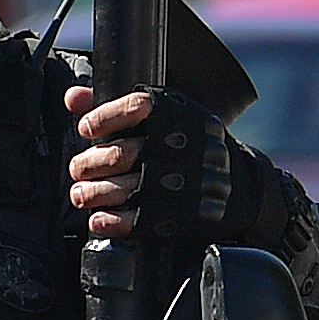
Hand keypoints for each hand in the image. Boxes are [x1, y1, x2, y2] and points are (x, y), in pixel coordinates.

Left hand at [62, 82, 234, 241]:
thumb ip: (118, 106)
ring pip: (128, 188)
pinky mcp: (187, 216)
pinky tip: (99, 219)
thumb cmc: (192, 146)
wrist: (243, 187)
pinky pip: (143, 221)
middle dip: (90, 162)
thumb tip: (74, 97)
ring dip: (95, 193)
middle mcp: (186, 146)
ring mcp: (188, 182)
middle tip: (77, 168)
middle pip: (124, 153)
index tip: (86, 129)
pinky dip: (114, 221)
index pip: (137, 107)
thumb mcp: (166, 117)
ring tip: (81, 194)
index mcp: (181, 115)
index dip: (104, 117)